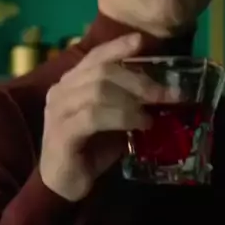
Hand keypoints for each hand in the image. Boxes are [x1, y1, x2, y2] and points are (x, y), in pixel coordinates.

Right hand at [39, 33, 163, 201]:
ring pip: (98, 90)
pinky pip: (94, 116)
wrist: (64, 184)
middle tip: (165, 92)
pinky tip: (139, 123)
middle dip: (138, 79)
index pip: (95, 56)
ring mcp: (58, 112)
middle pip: (102, 71)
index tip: (142, 41)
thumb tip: (160, 91)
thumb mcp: (111, 119)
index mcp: (70, 83)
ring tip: (152, 112)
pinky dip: (122, 117)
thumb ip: (125, 101)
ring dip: (132, 100)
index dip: (118, 47)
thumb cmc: (89, 150)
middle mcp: (61, 92)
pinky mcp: (62, 134)